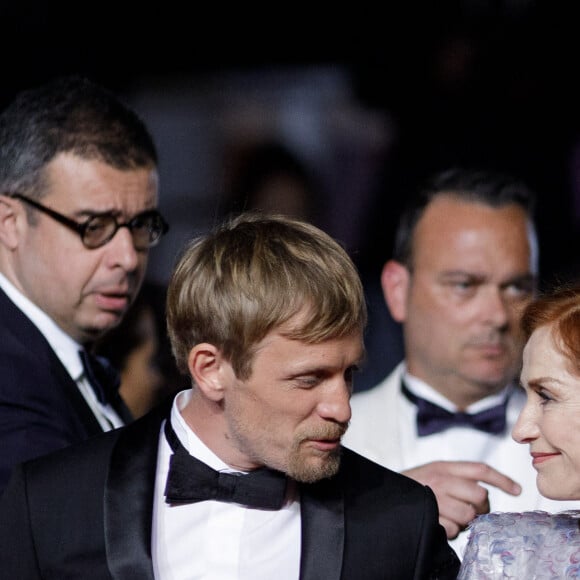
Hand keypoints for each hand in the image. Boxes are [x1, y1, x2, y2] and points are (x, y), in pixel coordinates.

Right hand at [402, 461, 521, 539]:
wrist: (385, 495)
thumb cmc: (412, 485)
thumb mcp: (433, 472)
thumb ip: (456, 477)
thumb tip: (483, 493)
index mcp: (444, 467)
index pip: (480, 469)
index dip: (502, 479)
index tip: (517, 490)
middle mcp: (441, 480)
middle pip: (480, 495)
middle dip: (479, 507)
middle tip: (469, 509)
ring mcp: (436, 498)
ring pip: (469, 515)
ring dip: (463, 521)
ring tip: (450, 516)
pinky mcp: (430, 516)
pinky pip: (453, 529)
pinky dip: (449, 530)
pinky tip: (439, 523)